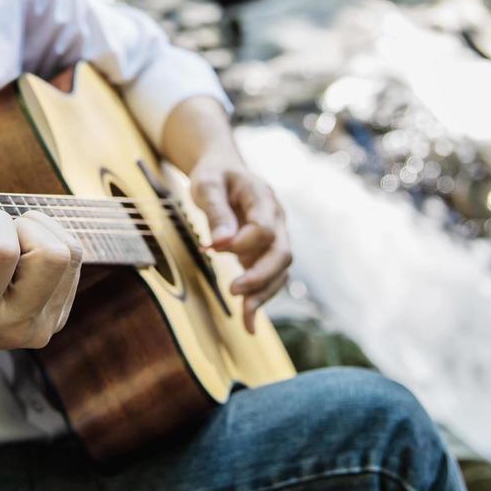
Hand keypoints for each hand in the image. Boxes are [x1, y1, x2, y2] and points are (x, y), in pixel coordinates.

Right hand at [0, 126, 83, 361]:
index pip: (1, 252)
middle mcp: (10, 323)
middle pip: (52, 255)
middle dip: (26, 227)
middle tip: (0, 230)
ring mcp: (39, 325)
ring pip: (71, 253)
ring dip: (41, 232)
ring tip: (12, 238)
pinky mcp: (57, 320)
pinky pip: (76, 263)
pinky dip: (51, 243)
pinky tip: (23, 254)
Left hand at [190, 155, 291, 332]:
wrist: (223, 169)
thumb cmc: (214, 174)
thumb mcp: (207, 184)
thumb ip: (216, 211)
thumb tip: (222, 243)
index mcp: (263, 198)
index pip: (264, 229)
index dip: (242, 243)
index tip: (212, 247)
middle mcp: (276, 220)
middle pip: (282, 254)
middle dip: (260, 277)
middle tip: (234, 291)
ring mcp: (274, 237)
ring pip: (281, 272)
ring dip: (263, 294)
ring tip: (244, 318)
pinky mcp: (265, 252)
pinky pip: (270, 278)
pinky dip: (260, 298)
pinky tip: (248, 321)